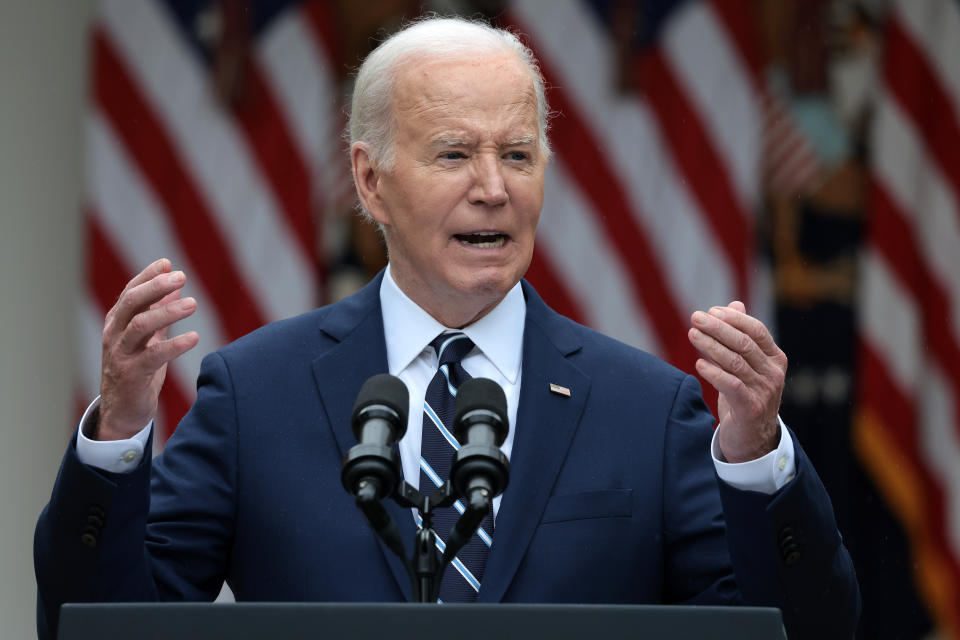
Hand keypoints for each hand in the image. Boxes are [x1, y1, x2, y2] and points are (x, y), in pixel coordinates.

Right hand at [96, 259, 198, 439]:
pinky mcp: (132, 375)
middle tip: (182, 276)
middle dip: (156, 287)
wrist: (122, 410)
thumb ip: (159, 312)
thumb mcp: (147, 337)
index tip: (168, 263)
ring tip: (194, 304)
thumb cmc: (137, 369)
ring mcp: (121, 354)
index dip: (148, 276)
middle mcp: (115, 334)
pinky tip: (194, 337)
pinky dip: (175, 345)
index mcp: (118, 322)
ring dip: (168, 312)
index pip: (130, 292)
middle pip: (132, 302)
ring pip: (141, 325)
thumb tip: (176, 285)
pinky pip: (153, 355)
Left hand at [687, 301, 786, 462]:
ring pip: (735, 362)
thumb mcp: (747, 365)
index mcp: (775, 358)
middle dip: (717, 328)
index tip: (711, 311)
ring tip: (692, 335)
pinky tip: (699, 364)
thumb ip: (741, 336)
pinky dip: (714, 372)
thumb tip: (734, 304)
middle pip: (744, 343)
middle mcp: (773, 373)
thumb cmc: (746, 395)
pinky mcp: (750, 408)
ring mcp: (764, 391)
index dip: (733, 318)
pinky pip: (731, 385)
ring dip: (711, 346)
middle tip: (695, 317)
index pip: (756, 330)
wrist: (753, 438)